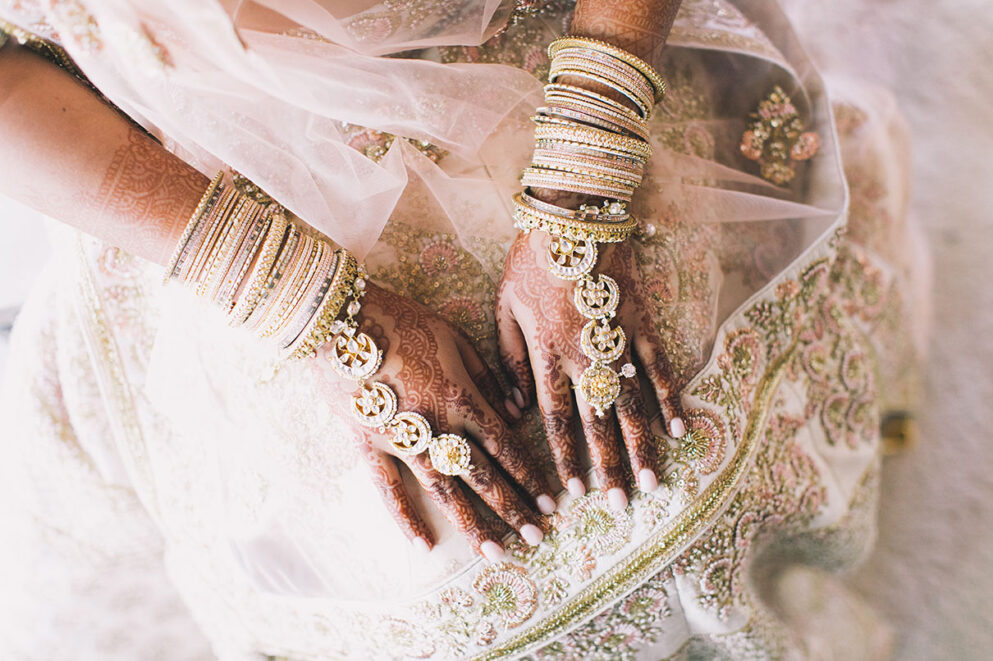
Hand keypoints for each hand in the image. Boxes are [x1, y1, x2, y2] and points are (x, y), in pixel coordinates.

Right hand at [312, 282, 553, 559]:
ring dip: (471, 524)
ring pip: (443, 490)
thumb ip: (488, 375)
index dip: (530, 477)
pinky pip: (388, 488)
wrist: (339, 319)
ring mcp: (401, 438)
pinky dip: (405, 518)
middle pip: (482, 476)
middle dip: (511, 509)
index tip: (549, 504)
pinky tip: (424, 545)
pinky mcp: (368, 444)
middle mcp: (437, 424)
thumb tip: (516, 409)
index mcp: (462, 396)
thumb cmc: (402, 319)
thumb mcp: (455, 337)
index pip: (506, 446)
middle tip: (536, 540)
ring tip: (495, 553)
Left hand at [496, 229, 686, 508]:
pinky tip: (680, 428)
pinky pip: (659, 366)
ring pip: (632, 403)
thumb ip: (510, 362)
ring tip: (651, 481)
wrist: (571, 216)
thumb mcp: (504, 308)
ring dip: (641, 444)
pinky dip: (670, 397)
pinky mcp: (641, 322)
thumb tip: (516, 410)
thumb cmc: (530, 262)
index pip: (556, 418)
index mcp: (547, 354)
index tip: (574, 493)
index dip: (566, 458)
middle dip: (607, 466)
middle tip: (619, 504)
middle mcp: (585, 355)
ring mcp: (617, 339)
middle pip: (598, 422)